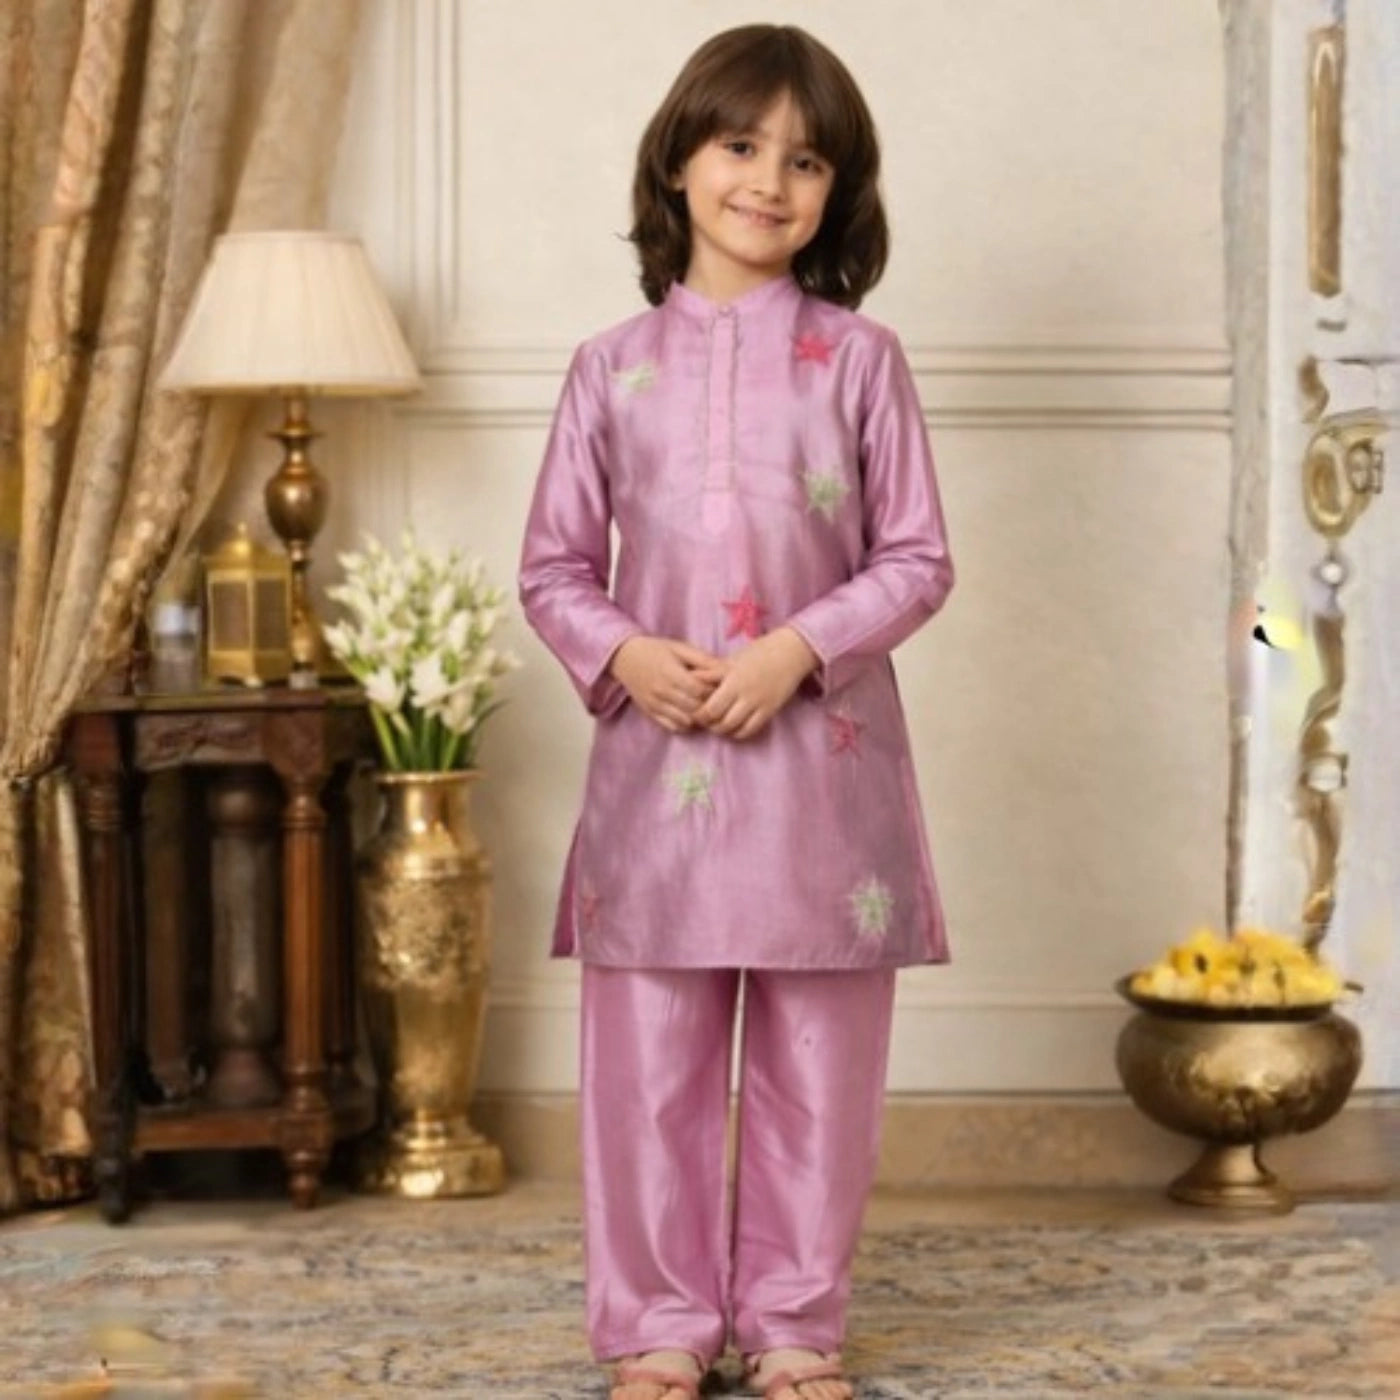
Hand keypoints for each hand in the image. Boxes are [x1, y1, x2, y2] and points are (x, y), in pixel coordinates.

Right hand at [609, 635, 720, 731]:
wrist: (624, 657)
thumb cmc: (655, 650)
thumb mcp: (679, 647)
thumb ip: (702, 659)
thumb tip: (726, 669)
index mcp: (670, 673)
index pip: (699, 690)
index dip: (713, 691)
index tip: (718, 688)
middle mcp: (662, 691)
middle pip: (695, 708)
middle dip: (709, 706)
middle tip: (716, 701)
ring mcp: (655, 704)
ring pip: (686, 721)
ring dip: (698, 717)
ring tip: (703, 707)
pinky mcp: (650, 712)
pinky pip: (673, 727)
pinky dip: (686, 724)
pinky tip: (690, 714)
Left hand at [693, 627, 818, 739]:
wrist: (790, 653)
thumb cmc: (758, 653)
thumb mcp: (733, 660)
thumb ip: (712, 672)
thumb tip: (690, 678)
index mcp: (733, 679)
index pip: (710, 707)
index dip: (700, 714)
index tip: (695, 712)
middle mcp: (746, 694)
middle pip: (720, 721)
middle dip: (708, 724)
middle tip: (704, 721)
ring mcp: (759, 704)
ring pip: (735, 728)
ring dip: (722, 730)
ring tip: (717, 725)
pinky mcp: (770, 711)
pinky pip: (751, 730)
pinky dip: (739, 733)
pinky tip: (733, 728)